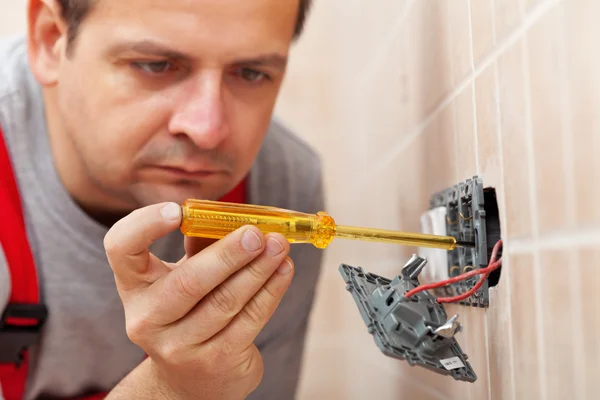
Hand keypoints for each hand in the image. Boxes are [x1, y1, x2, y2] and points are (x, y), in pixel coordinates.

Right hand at [103, 202, 293, 398]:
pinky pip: (249, 319)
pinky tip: (284, 270)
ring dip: (259, 269)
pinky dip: (271, 290)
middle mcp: (148, 318)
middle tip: (256, 232)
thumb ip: (199, 248)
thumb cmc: (188, 312)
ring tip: (279, 245)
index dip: (145, 224)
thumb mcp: (181, 277)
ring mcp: (180, 346)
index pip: (120, 248)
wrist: (189, 381)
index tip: (179, 210)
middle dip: (228, 254)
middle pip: (188, 282)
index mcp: (134, 286)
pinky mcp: (215, 360)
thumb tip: (234, 217)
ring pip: (225, 301)